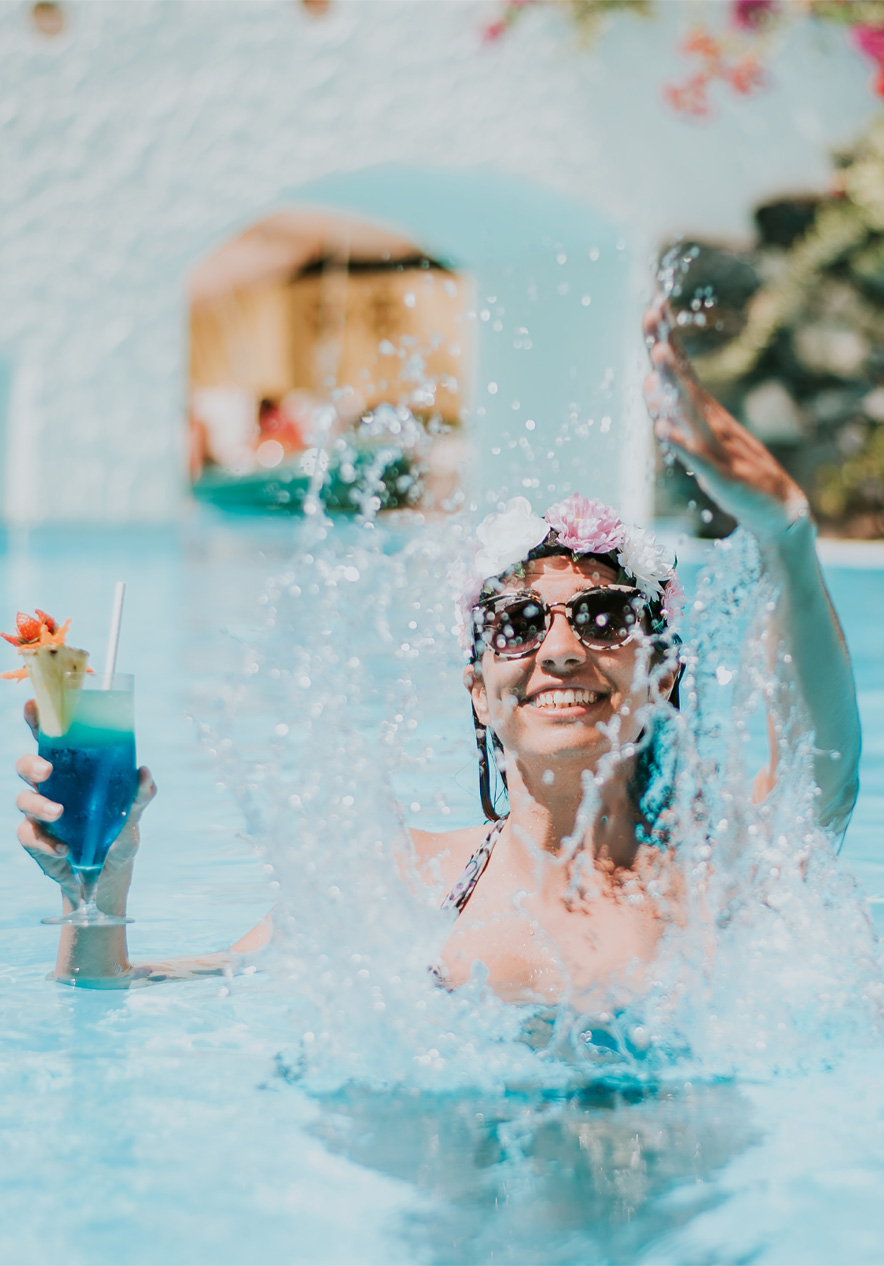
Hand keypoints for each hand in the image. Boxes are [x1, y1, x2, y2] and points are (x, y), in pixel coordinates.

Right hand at [16, 699, 155, 914]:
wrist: (109, 872)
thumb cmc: (118, 831)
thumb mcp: (132, 813)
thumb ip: (139, 795)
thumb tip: (143, 772)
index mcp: (72, 769)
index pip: (50, 738)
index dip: (38, 720)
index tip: (34, 704)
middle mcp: (51, 787)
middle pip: (25, 765)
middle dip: (31, 764)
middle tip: (47, 771)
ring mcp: (39, 813)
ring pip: (22, 799)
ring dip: (38, 805)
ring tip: (58, 813)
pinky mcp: (35, 839)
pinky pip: (28, 835)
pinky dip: (44, 842)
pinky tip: (64, 849)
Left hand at [643, 296, 808, 544]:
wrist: (775, 508)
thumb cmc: (733, 470)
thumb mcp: (699, 435)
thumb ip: (674, 408)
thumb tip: (649, 381)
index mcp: (703, 411)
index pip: (681, 369)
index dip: (666, 338)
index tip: (654, 304)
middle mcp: (709, 422)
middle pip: (683, 380)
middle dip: (667, 347)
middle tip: (653, 313)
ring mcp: (716, 447)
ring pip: (691, 411)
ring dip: (675, 384)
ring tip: (660, 356)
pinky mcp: (720, 477)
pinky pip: (698, 458)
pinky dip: (682, 444)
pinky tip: (664, 431)